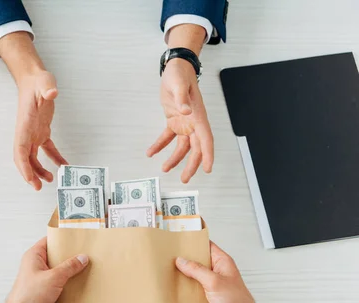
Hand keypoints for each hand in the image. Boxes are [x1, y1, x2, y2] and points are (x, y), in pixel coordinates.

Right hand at [0, 31, 67, 190]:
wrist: (35, 80)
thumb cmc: (37, 82)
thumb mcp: (44, 83)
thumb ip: (47, 88)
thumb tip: (51, 93)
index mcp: (24, 125)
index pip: (20, 151)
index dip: (23, 166)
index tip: (29, 178)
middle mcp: (26, 132)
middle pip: (24, 159)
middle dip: (29, 174)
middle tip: (37, 187)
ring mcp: (33, 134)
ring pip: (33, 158)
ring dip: (39, 170)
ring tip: (49, 179)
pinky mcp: (41, 132)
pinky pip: (46, 150)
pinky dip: (54, 159)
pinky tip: (62, 165)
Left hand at [0, 238, 88, 302]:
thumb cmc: (28, 297)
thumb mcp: (53, 277)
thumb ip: (69, 267)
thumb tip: (81, 258)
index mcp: (34, 256)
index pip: (49, 241)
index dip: (62, 240)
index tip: (76, 239)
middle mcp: (36, 266)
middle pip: (56, 256)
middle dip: (69, 257)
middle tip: (84, 255)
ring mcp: (42, 279)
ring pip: (59, 271)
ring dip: (70, 273)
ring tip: (84, 269)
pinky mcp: (46, 291)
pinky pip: (60, 284)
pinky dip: (68, 284)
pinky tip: (79, 284)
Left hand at [147, 24, 213, 182]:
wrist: (175, 68)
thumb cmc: (180, 74)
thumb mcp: (178, 85)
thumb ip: (182, 99)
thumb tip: (186, 111)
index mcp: (198, 116)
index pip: (206, 139)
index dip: (208, 155)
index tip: (208, 169)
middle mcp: (193, 122)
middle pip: (195, 148)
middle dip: (191, 165)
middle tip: (184, 179)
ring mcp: (184, 123)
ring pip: (182, 147)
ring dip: (175, 159)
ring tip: (164, 169)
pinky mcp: (174, 121)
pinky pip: (168, 137)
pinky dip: (160, 145)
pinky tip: (151, 152)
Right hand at [175, 242, 266, 302]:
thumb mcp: (215, 282)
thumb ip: (197, 270)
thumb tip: (182, 261)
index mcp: (222, 262)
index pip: (206, 245)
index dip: (194, 242)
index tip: (180, 239)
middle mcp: (215, 272)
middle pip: (196, 260)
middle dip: (185, 260)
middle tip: (170, 257)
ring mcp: (209, 284)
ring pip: (192, 275)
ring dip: (183, 276)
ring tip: (170, 272)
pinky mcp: (204, 296)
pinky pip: (190, 289)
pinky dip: (183, 289)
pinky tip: (175, 287)